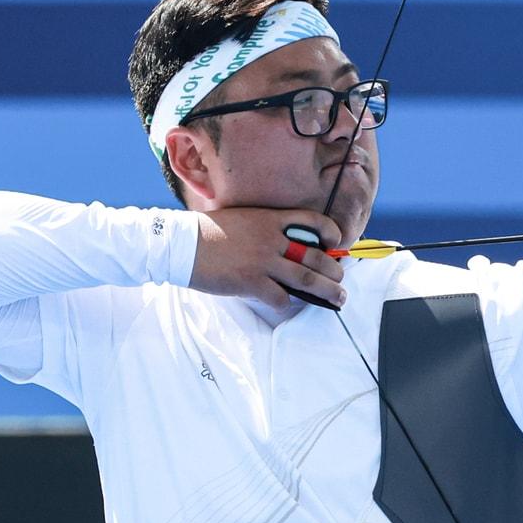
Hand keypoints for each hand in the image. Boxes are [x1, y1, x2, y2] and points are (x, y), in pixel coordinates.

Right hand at [190, 208, 345, 310]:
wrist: (181, 244)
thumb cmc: (209, 232)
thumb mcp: (244, 219)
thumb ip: (267, 229)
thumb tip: (289, 248)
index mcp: (271, 219)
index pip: (313, 221)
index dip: (331, 233)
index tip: (337, 244)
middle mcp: (272, 239)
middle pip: (317, 256)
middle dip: (335, 271)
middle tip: (341, 280)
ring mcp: (263, 262)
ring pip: (307, 279)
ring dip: (328, 291)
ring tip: (339, 297)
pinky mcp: (251, 282)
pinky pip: (281, 298)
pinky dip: (288, 303)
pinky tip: (287, 303)